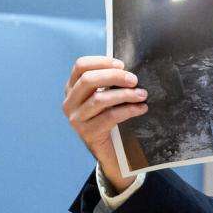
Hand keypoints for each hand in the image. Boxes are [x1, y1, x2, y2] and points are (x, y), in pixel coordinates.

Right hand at [63, 56, 147, 193]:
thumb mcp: (106, 97)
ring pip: (99, 99)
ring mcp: (76, 119)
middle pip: (88, 80)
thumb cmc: (110, 117)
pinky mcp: (87, 133)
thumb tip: (130, 68)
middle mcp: (70, 102)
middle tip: (135, 80)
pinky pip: (110, 117)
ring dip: (125, 95)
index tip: (122, 64)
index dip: (101, 61)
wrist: (110, 151)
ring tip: (142, 95)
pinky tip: (141, 109)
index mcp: (72, 88)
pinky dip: (129, 110)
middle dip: (114, 76)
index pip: (80, 66)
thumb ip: (110, 82)